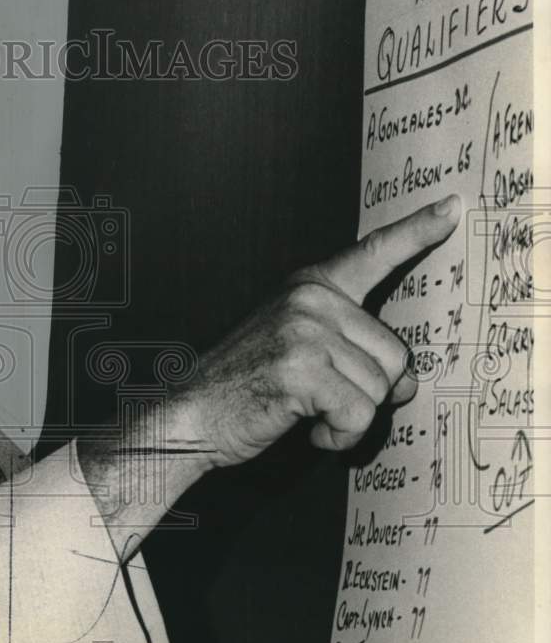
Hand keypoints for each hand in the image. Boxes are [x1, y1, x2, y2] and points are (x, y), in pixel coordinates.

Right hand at [174, 194, 461, 465]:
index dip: (417, 230)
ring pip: (380, 388)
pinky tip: (309, 428)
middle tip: (327, 401)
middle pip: (395, 354)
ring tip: (310, 413)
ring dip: (351, 417)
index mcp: (310, 287)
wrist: (190, 414)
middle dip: (370, 392)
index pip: (372, 253)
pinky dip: (340, 435)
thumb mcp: (295, 347)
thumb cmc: (244, 386)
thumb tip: (407, 381)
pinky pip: (358, 413)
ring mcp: (304, 330)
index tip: (451, 208)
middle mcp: (310, 299)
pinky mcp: (300, 368)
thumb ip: (349, 346)